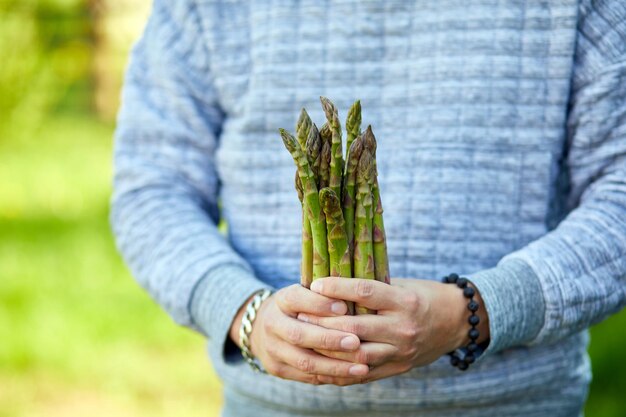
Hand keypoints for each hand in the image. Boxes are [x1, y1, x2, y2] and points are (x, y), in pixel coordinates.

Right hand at [228, 284, 369, 383]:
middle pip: (299, 335)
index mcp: (281, 300)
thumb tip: (354, 297)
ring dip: (335, 366)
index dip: (319, 304)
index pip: (296, 299)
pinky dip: (333, 376)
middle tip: (355, 342)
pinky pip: (309, 377)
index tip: (344, 307)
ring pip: (305, 362)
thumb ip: (324, 294)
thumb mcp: (305, 292)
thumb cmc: (297, 306)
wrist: (263, 328)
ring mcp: (273, 350)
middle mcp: (272, 325)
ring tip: (361, 367)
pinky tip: (352, 375)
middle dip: (329, 340)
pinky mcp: (279, 369)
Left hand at [297, 277, 489, 384]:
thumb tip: (332, 282)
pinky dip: (341, 370)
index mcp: (405, 301)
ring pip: (357, 355)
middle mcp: (404, 328)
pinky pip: (365, 373)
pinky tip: (321, 362)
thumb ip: (372, 288)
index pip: (366, 292)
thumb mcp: (401, 285)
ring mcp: (402, 351)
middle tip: (300, 315)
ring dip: (328, 348)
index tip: (315, 284)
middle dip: (324, 322)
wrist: (456, 322)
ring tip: (306, 339)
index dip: (338, 288)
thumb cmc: (422, 296)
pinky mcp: (399, 367)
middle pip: (356, 327)